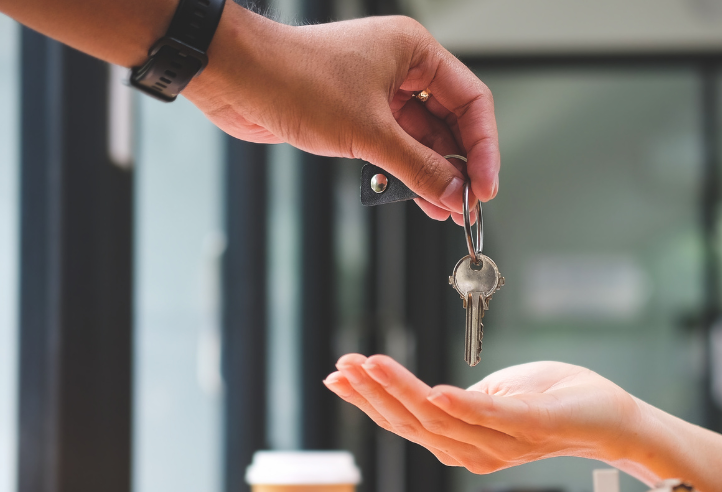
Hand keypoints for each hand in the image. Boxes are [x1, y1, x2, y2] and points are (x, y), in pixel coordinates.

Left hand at [185, 8, 499, 221]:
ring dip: (432, 174)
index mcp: (414, 51)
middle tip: (467, 204)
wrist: (236, 78)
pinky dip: (405, 172)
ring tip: (445, 209)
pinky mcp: (355, 114)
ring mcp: (377, 91)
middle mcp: (400, 67)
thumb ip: (417, 167)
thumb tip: (454, 193)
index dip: (484, 147)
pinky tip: (417, 198)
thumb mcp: (367, 132)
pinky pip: (394, 146)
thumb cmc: (294, 78)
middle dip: (459, 165)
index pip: (471, 101)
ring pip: (421, 138)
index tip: (485, 186)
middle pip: (450, 121)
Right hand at [323, 354, 645, 473]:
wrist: (609, 417)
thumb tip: (425, 391)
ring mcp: (503, 443)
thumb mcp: (493, 394)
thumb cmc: (552, 401)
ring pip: (440, 421)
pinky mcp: (532, 428)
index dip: (368, 401)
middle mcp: (475, 451)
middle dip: (373, 394)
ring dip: (402, 392)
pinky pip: (489, 420)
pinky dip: (460, 407)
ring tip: (372, 366)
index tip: (337, 375)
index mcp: (462, 440)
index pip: (404, 422)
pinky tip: (434, 391)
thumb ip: (459, 401)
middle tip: (344, 366)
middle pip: (412, 424)